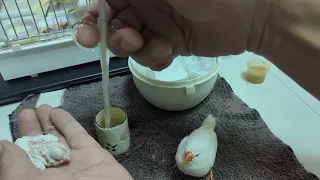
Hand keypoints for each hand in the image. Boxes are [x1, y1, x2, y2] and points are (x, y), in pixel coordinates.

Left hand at [0, 105, 132, 179]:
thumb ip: (13, 165)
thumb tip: (5, 146)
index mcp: (37, 179)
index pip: (26, 157)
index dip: (21, 140)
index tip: (16, 126)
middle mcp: (55, 172)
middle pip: (42, 146)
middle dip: (35, 129)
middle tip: (28, 112)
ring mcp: (75, 162)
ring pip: (60, 138)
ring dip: (50, 122)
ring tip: (42, 108)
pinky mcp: (93, 154)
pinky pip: (78, 135)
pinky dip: (68, 122)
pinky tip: (57, 112)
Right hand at [75, 0, 265, 70]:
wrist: (249, 12)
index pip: (104, 3)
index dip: (91, 20)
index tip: (85, 38)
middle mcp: (144, 3)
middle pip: (113, 26)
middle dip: (115, 39)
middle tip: (129, 43)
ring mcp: (158, 25)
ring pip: (131, 45)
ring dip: (138, 51)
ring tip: (158, 46)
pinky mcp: (171, 44)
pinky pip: (151, 57)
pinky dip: (155, 58)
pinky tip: (169, 53)